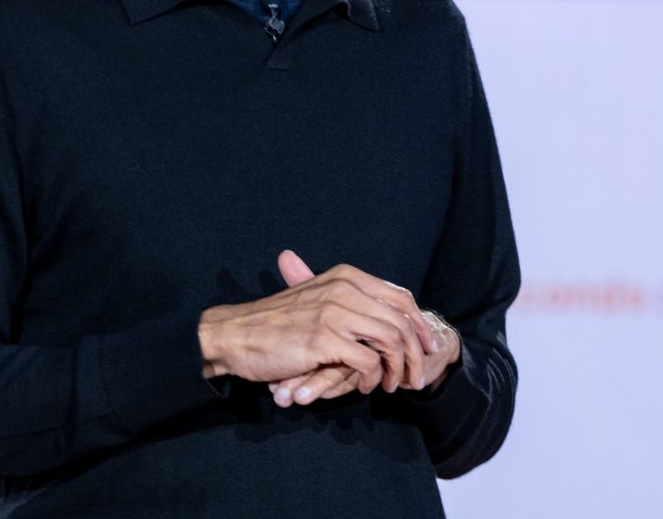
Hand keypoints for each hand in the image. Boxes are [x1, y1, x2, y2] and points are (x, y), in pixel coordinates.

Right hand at [267, 251, 460, 406]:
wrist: (235, 334)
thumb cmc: (274, 322)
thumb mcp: (313, 297)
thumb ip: (346, 300)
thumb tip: (383, 316)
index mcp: (344, 276)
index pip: (399, 297)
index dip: (418, 324)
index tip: (426, 345)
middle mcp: (343, 289)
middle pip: (401, 319)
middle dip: (416, 351)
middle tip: (416, 375)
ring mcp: (334, 312)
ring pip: (390, 340)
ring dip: (397, 368)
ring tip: (392, 385)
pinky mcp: (324, 339)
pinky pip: (368, 361)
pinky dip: (373, 378)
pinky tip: (365, 386)